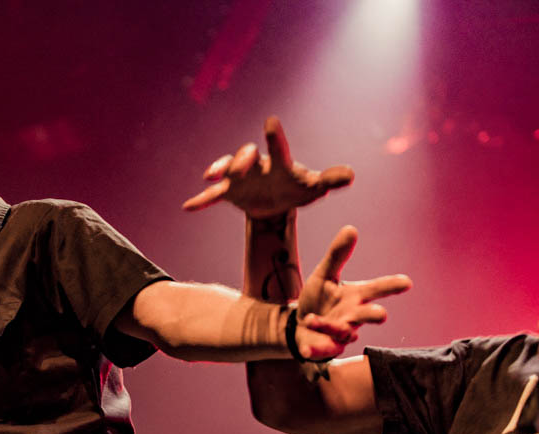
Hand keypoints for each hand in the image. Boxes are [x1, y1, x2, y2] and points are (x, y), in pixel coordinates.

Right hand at [183, 116, 353, 217]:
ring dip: (219, 172)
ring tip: (210, 178)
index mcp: (278, 163)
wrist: (276, 202)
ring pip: (226, 171)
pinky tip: (188, 207)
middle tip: (236, 168)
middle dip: (240, 160)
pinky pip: (212, 196)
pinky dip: (201, 200)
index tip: (272, 122)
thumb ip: (329, 179)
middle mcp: (257, 166)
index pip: (278, 149)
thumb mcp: (313, 188)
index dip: (275, 137)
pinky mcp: (229, 194)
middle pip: (246, 156)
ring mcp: (240, 179)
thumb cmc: (297, 189)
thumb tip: (351, 176)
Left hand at [295, 226, 411, 358]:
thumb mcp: (324, 274)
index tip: (407, 282)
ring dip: (329, 326)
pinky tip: (306, 349)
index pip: (376, 289)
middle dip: (373, 315)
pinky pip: (322, 351)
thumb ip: (338, 255)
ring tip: (311, 318)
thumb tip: (351, 228)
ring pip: (343, 333)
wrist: (298, 325)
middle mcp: (353, 316)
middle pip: (368, 316)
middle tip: (381, 314)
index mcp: (355, 296)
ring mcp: (340, 335)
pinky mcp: (326, 349)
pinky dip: (315, 350)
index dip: (391, 286)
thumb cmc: (318, 299)